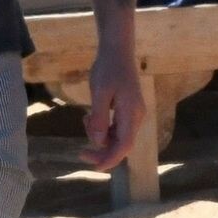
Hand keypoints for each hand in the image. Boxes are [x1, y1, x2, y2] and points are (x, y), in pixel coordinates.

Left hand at [80, 45, 146, 169]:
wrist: (117, 50)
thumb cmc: (108, 68)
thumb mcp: (100, 92)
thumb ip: (99, 118)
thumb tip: (97, 142)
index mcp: (131, 113)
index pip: (124, 145)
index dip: (110, 159)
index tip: (94, 167)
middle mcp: (136, 116)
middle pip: (122, 144)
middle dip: (102, 152)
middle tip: (81, 154)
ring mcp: (133, 113)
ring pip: (118, 137)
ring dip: (101, 137)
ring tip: (85, 119)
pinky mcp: (128, 109)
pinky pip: (117, 127)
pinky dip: (103, 128)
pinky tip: (90, 117)